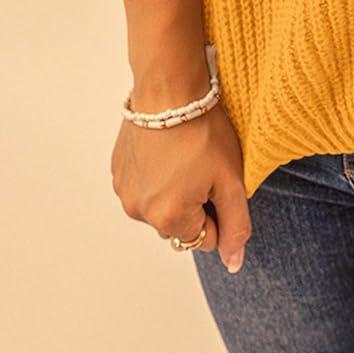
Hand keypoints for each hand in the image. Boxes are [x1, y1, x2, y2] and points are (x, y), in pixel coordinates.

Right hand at [111, 99, 251, 272]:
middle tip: (204, 165)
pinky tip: (168, 149)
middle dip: (195, 203)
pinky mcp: (118, 170)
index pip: (204, 239)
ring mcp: (124, 190)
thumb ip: (236, 226)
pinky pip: (143, 186)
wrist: (170, 88)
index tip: (218, 180)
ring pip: (160, 206)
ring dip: (174, 190)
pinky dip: (157, 176)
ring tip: (185, 155)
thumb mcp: (231, 180)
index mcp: (169, 219)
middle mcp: (139, 212)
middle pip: (179, 224)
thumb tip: (233, 264)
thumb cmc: (203, 130)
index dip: (218, 210)